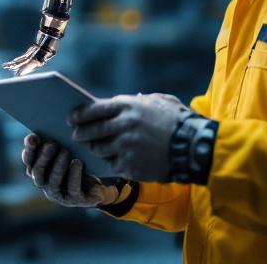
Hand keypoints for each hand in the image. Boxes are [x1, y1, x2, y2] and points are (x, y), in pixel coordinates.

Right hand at [20, 133, 118, 207]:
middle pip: (37, 173)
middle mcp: (45, 183)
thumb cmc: (80, 158)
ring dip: (57, 166)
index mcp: (39, 169)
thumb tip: (58, 115)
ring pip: (52, 182)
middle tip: (51, 144)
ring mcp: (59, 193)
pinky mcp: (75, 199)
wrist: (100, 179)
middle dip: (43, 158)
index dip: (29, 150)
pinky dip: (73, 175)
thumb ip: (57, 135)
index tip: (33, 137)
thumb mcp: (69, 145)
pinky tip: (77, 163)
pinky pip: (72, 189)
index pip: (29, 160)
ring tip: (65, 152)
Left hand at [69, 93, 188, 181]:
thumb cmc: (179, 121)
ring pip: (100, 150)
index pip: (95, 109)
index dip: (81, 114)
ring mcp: (126, 147)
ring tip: (95, 148)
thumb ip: (139, 101)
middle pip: (92, 131)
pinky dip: (112, 163)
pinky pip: (113, 165)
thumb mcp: (160, 101)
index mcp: (129, 107)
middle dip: (82, 134)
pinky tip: (112, 161)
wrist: (194, 148)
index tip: (72, 118)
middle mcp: (124, 126)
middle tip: (76, 136)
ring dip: (96, 149)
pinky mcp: (131, 166)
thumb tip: (122, 102)